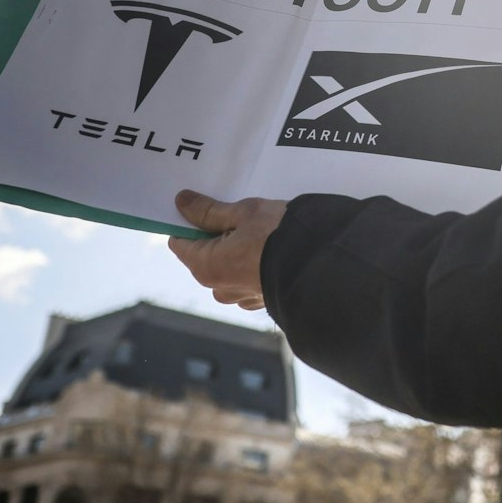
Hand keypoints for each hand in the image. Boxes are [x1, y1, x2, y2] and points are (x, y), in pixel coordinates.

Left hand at [168, 189, 284, 311]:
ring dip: (237, 251)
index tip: (206, 207)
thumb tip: (183, 202)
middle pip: (205, 255)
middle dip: (218, 235)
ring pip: (227, 268)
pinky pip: (248, 279)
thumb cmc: (278, 235)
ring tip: (260, 233)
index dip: (190, 222)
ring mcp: (241, 297)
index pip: (180, 241)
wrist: (321, 262)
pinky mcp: (262, 299)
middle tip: (240, 217)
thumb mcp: (242, 213)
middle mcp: (219, 287)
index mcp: (206, 266)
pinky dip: (254, 265)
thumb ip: (209, 210)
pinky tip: (271, 250)